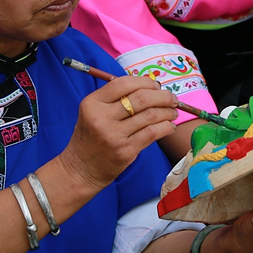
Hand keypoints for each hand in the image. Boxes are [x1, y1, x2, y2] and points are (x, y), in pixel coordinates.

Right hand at [60, 75, 177, 190]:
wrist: (80, 169)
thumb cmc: (91, 137)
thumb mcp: (94, 112)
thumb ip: (116, 98)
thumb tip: (151, 87)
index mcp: (93, 103)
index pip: (124, 83)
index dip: (145, 82)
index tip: (156, 86)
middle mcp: (101, 117)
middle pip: (141, 98)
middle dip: (162, 96)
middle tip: (172, 98)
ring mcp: (113, 135)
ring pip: (150, 115)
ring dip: (167, 112)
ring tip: (173, 112)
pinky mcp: (125, 151)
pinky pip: (151, 133)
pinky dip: (165, 127)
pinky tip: (169, 126)